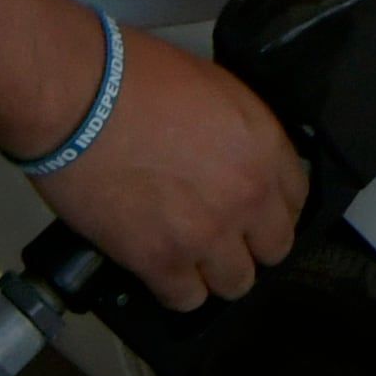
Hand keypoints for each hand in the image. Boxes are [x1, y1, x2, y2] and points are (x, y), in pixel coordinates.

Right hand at [32, 30, 305, 309]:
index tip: (255, 211)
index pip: (297, 199)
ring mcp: (205, 233)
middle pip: (274, 248)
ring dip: (214, 272)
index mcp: (263, 146)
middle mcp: (246, 195)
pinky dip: (173, 289)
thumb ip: (237, 132)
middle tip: (221, 234)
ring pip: (235, 283)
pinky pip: (185, 299)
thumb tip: (237, 157)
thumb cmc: (132, 76)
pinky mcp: (159, 260)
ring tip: (188, 256)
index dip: (273, 208)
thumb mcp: (211, 86)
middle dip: (250, 244)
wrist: (78, 97)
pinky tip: (160, 269)